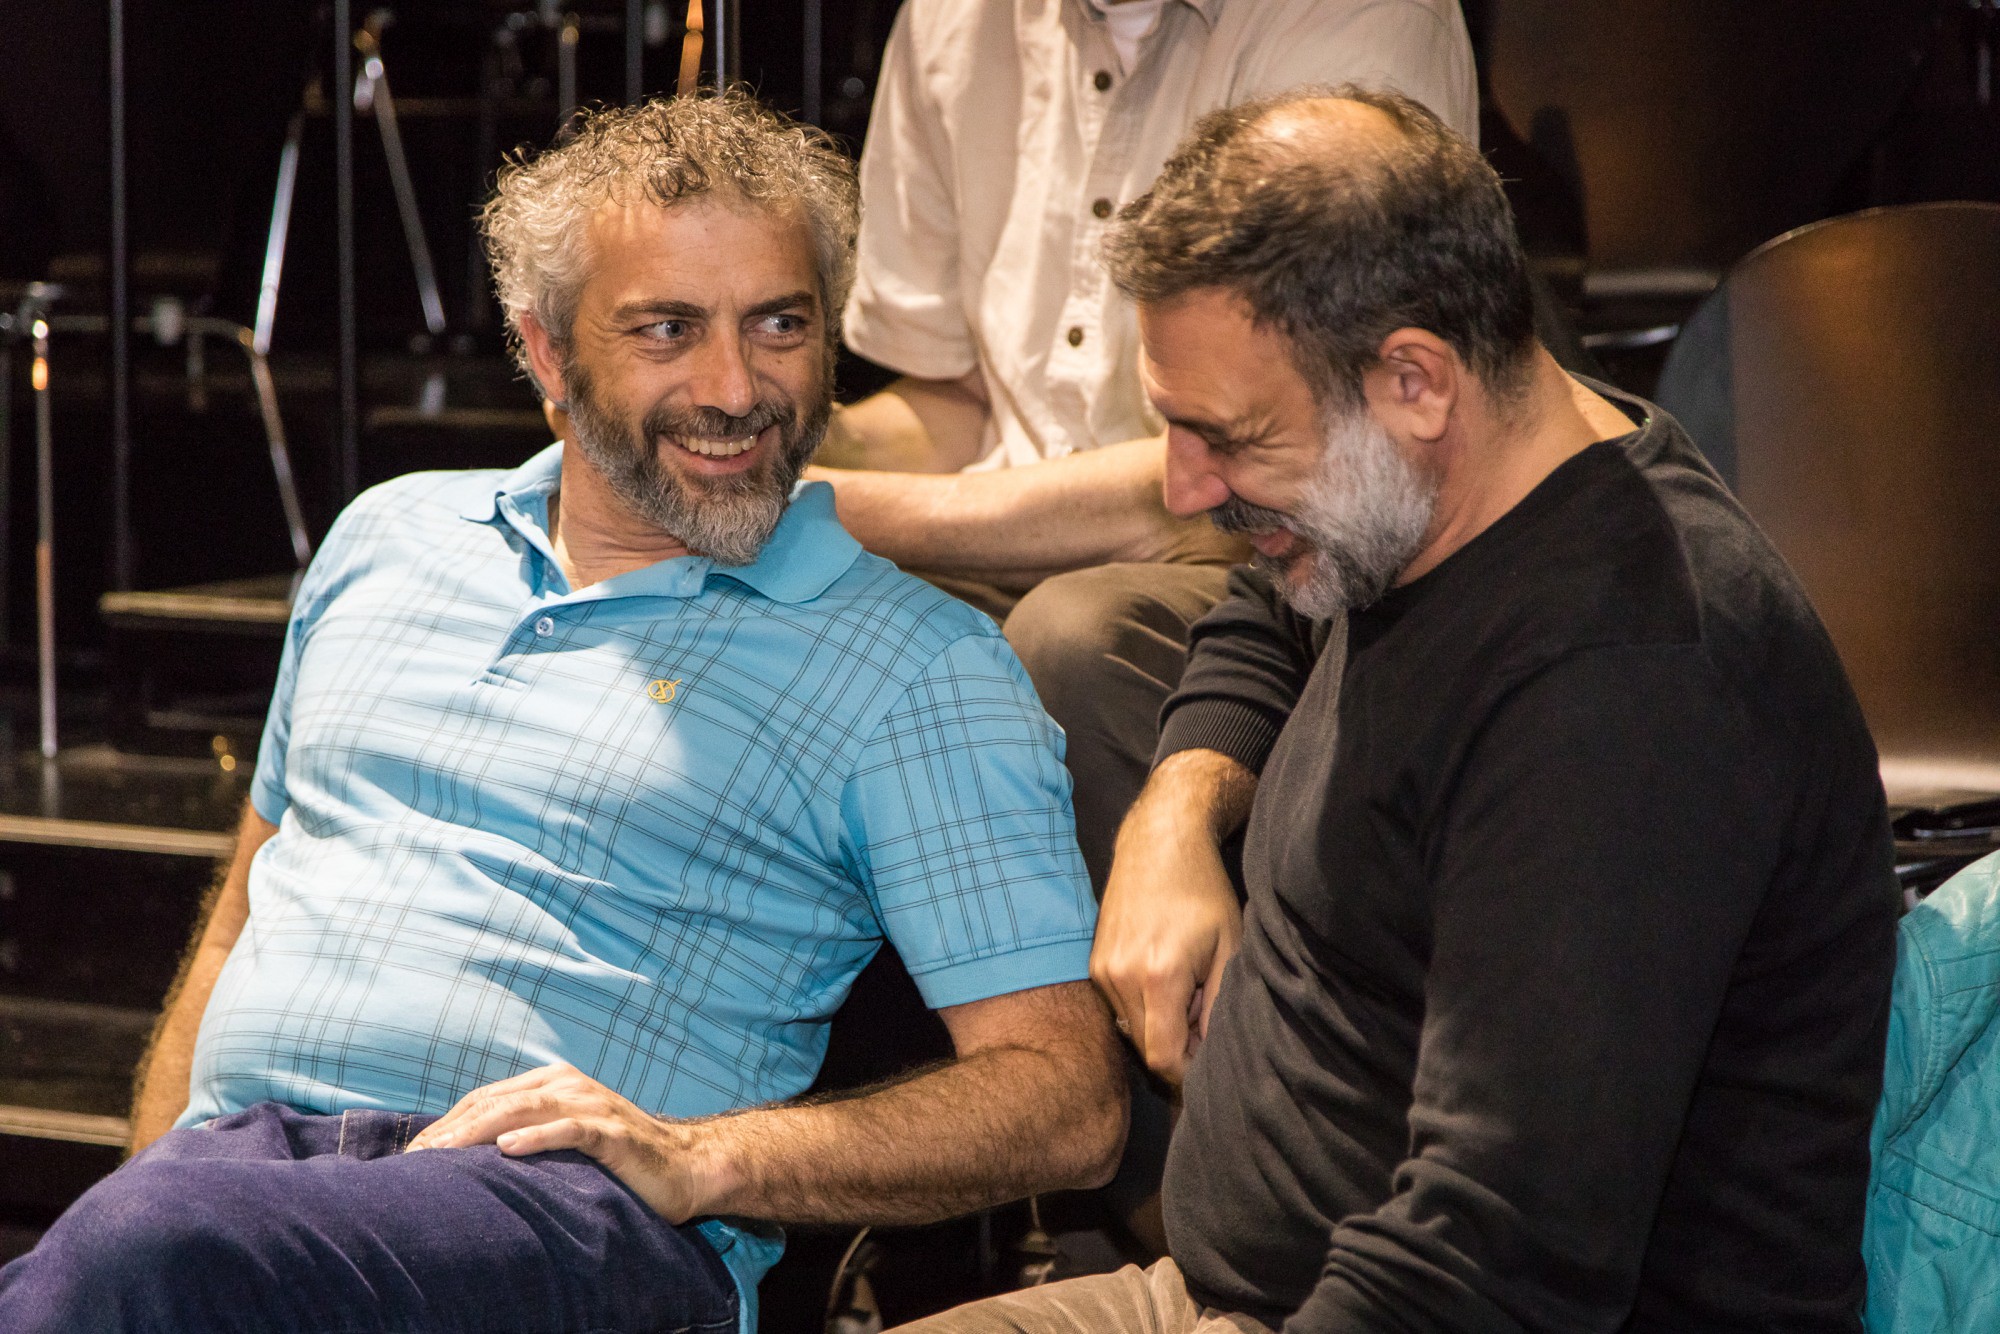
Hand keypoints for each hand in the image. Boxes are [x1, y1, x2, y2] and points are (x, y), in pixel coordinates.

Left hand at [405, 1064, 720, 1221]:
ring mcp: (592, 1105)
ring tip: (446, 1153)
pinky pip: (569, 1130)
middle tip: (417, 1158)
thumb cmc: (620, 1158)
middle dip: (453, 1129)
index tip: (414, 1154)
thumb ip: (527, 1133)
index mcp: (553, 1082)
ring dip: (481, 1131)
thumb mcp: (567, 1138)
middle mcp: (569, 1085)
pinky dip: (537, 1137)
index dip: (448, 1122)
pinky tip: (508, 1150)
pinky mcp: (612, 1132)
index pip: (486, 1097)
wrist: (685, 1166)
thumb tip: (472, 1156)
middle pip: (498, 1101)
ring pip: (526, 1110)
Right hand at [1090, 804, 1242, 1085]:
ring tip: (1187, 989)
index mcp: (1158, 977)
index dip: (1188, 1073)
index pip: (1163, 1059)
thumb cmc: (1204, 892)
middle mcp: (1121, 978)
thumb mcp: (1230, 949)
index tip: (1210, 1063)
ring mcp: (1102, 971)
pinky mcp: (1094, 964)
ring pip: (1132, 1029)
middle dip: (1179, 1046)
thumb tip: (1210, 1053)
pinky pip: (1120, 1007)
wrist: (1159, 844)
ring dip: (1160, 1025)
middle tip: (1205, 1015)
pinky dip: (1144, 1006)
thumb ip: (1220, 1007)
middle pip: (1146, 1048)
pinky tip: (1164, 977)